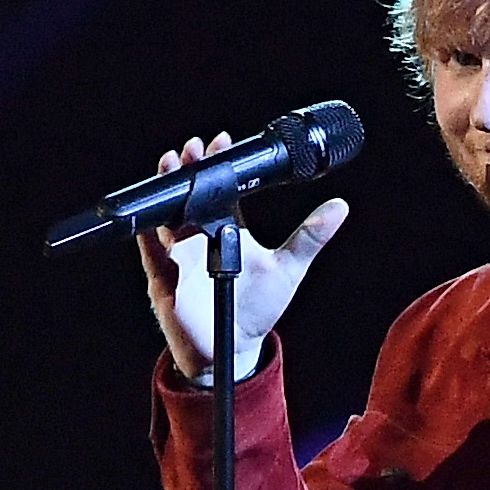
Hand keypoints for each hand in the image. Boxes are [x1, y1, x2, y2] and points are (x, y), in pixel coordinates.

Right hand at [132, 132, 347, 380]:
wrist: (233, 349)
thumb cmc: (257, 308)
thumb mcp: (289, 268)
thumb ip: (311, 237)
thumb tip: (339, 207)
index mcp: (227, 230)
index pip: (221, 190)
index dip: (220, 165)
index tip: (222, 140)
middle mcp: (200, 238)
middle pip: (191, 196)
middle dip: (190, 169)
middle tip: (193, 148)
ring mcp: (179, 255)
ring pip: (167, 215)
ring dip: (168, 190)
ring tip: (171, 165)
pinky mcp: (164, 278)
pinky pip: (152, 252)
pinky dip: (150, 233)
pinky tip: (151, 216)